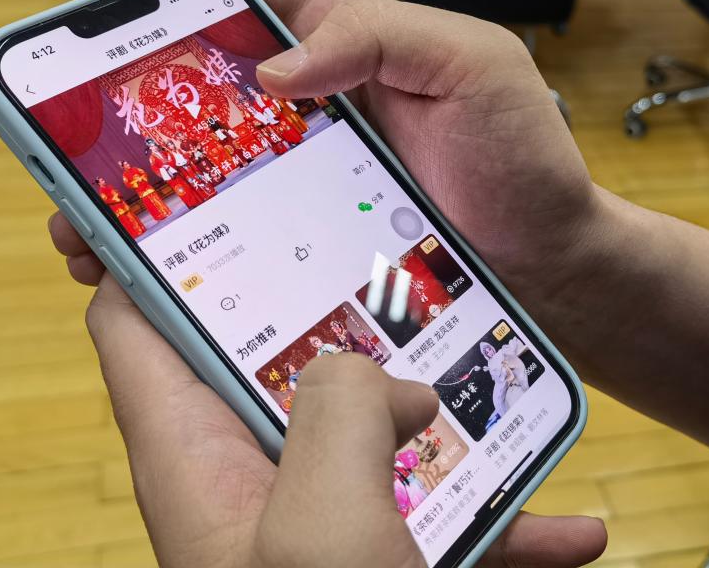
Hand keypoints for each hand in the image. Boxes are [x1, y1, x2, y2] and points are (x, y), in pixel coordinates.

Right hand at [49, 0, 608, 564]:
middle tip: (78, 115)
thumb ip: (380, 37)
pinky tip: (153, 262)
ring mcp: (309, 160)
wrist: (545, 259)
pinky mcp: (311, 222)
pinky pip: (236, 215)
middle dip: (137, 76)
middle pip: (206, 62)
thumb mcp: (472, 64)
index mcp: (349, 33)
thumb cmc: (522, 157)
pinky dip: (191, 231)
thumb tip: (277, 69)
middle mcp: (316, 93)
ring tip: (89, 209)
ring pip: (208, 145)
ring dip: (147, 168)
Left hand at [63, 269, 606, 567]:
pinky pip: (440, 524)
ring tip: (495, 378)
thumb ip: (342, 409)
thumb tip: (390, 382)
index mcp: (199, 462)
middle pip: (278, 361)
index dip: (143, 246)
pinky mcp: (378, 567)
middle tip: (393, 257)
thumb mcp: (322, 521)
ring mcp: (317, 531)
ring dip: (440, 410)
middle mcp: (251, 488)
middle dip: (336, 312)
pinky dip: (501, 517)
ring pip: (374, 435)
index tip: (186, 179)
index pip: (138, 323)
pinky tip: (570, 522)